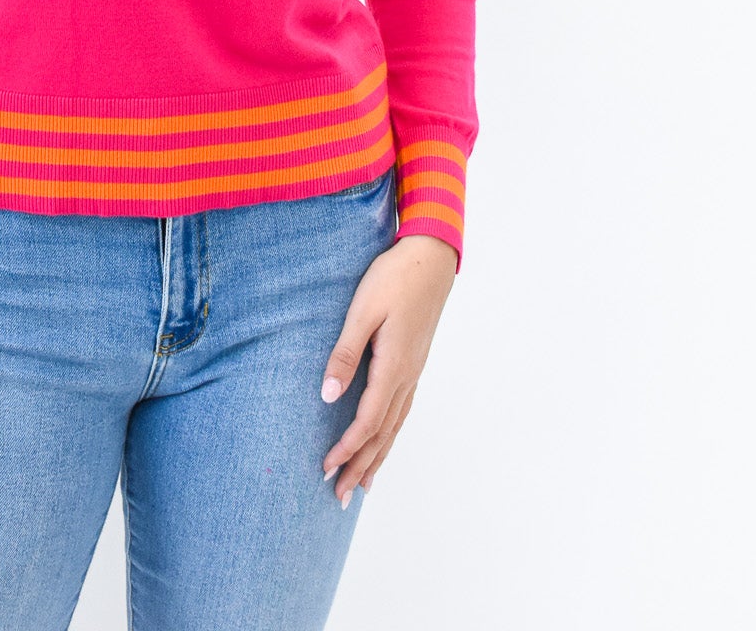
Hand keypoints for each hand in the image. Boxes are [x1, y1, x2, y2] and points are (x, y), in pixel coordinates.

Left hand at [319, 234, 457, 501]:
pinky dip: (389, 435)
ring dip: (376, 457)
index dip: (347, 448)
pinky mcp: (414, 363)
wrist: (430, 258)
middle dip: (360, 466)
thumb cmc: (393, 279)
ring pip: (394, 426)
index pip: (367, 421)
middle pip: (382, 434)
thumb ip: (344, 354)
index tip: (326, 468)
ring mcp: (414, 372)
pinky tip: (383, 441)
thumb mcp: (362, 311)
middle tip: (340, 497)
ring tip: (362, 485)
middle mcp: (407, 377)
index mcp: (393, 367)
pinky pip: (401, 411)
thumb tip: (327, 397)